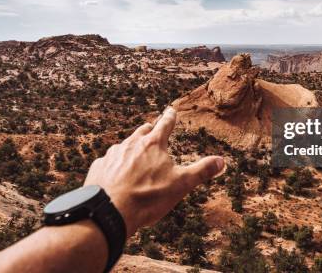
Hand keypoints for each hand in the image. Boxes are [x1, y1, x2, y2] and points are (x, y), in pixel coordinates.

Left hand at [84, 106, 224, 236]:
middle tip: (152, 129)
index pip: (164, 125)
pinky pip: (108, 161)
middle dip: (149, 130)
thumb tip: (221, 161)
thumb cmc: (148, 197)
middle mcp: (131, 144)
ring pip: (124, 145)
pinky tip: (115, 174)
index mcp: (153, 144)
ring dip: (131, 147)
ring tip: (134, 154)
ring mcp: (113, 155)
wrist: (109, 212)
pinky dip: (114, 164)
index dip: (170, 117)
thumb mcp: (181, 185)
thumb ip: (201, 171)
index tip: (171, 110)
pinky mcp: (99, 167)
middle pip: (142, 132)